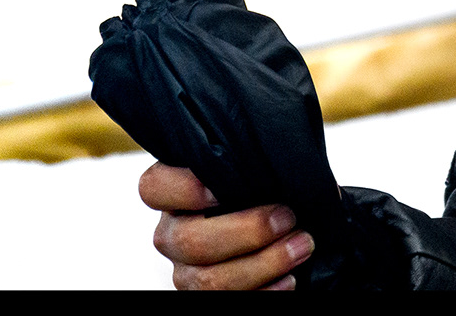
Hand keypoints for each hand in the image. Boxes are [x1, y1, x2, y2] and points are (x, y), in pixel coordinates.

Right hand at [140, 163, 312, 290]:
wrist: (289, 228)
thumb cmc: (273, 193)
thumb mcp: (259, 171)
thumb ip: (251, 163)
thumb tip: (276, 155)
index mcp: (178, 195)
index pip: (154, 188)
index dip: (183, 190)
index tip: (221, 191)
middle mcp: (174, 233)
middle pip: (188, 240)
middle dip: (249, 231)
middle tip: (288, 218)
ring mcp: (187, 270)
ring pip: (208, 280)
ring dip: (264, 263)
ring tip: (301, 246)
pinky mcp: (205, 296)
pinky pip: (227, 302)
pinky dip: (266, 291)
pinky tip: (289, 278)